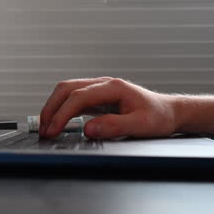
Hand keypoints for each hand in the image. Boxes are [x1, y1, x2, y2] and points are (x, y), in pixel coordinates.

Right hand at [39, 77, 177, 138]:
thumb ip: (115, 126)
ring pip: (67, 91)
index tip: (54, 129)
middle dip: (51, 108)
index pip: (79, 96)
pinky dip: (61, 110)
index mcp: (113, 87)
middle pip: (67, 88)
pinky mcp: (97, 98)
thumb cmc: (159, 116)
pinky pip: (73, 99)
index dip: (63, 113)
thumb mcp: (141, 125)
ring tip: (46, 127)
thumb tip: (88, 129)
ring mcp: (99, 89)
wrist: (169, 112)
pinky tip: (58, 122)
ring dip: (54, 108)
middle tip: (44, 129)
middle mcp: (103, 84)